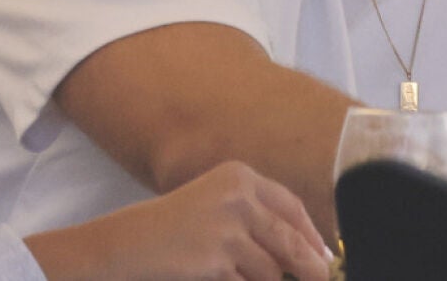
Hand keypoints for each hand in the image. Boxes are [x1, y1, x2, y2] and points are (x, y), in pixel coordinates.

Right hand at [27, 160, 333, 280]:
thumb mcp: (214, 209)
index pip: (290, 206)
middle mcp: (237, 195)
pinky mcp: (216, 257)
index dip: (311, 234)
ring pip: (271, 269)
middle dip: (309, 267)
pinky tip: (228, 279)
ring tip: (252, 278)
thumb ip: (254, 220)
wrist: (123, 246)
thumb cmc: (169, 232)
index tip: (323, 256)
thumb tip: (304, 251)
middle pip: (290, 239)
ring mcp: (227, 226)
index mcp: (239, 176)